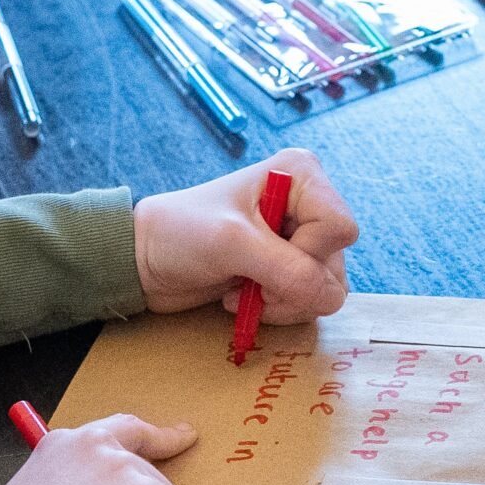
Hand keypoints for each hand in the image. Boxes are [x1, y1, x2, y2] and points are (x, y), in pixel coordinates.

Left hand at [132, 149, 358, 322]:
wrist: (146, 259)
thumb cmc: (180, 233)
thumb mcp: (232, 244)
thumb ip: (287, 270)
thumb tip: (329, 297)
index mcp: (301, 176)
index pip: (339, 228)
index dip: (307, 252)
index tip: (262, 252)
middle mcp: (308, 203)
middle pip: (335, 263)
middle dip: (293, 284)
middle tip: (250, 279)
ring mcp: (301, 238)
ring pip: (328, 288)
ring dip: (285, 301)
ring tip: (246, 290)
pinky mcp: (290, 267)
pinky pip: (311, 301)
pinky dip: (280, 308)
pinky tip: (246, 296)